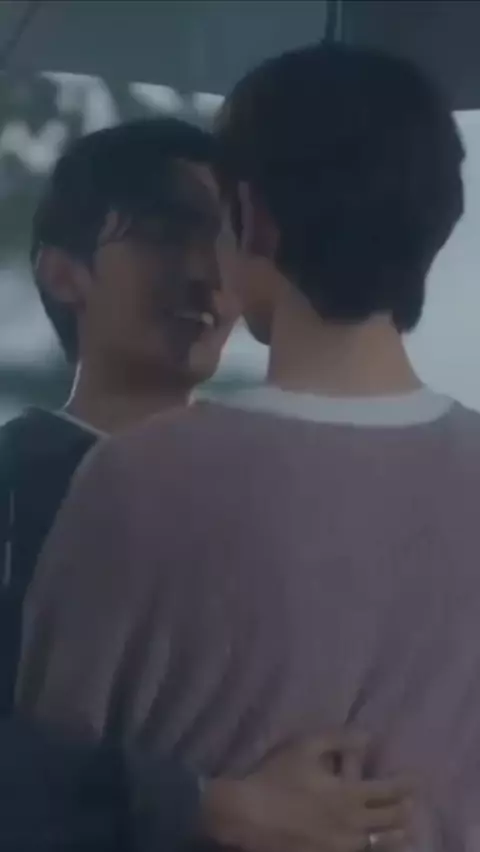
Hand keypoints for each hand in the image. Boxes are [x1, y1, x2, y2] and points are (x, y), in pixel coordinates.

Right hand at [200, 731, 412, 851]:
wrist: (248, 816)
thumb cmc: (276, 777)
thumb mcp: (305, 746)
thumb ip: (339, 739)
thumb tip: (368, 737)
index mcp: (349, 794)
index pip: (389, 791)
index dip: (406, 784)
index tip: (417, 779)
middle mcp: (352, 824)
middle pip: (390, 820)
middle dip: (406, 810)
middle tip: (414, 803)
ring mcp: (341, 847)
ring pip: (379, 844)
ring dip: (397, 835)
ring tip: (407, 832)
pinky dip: (374, 850)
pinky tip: (373, 847)